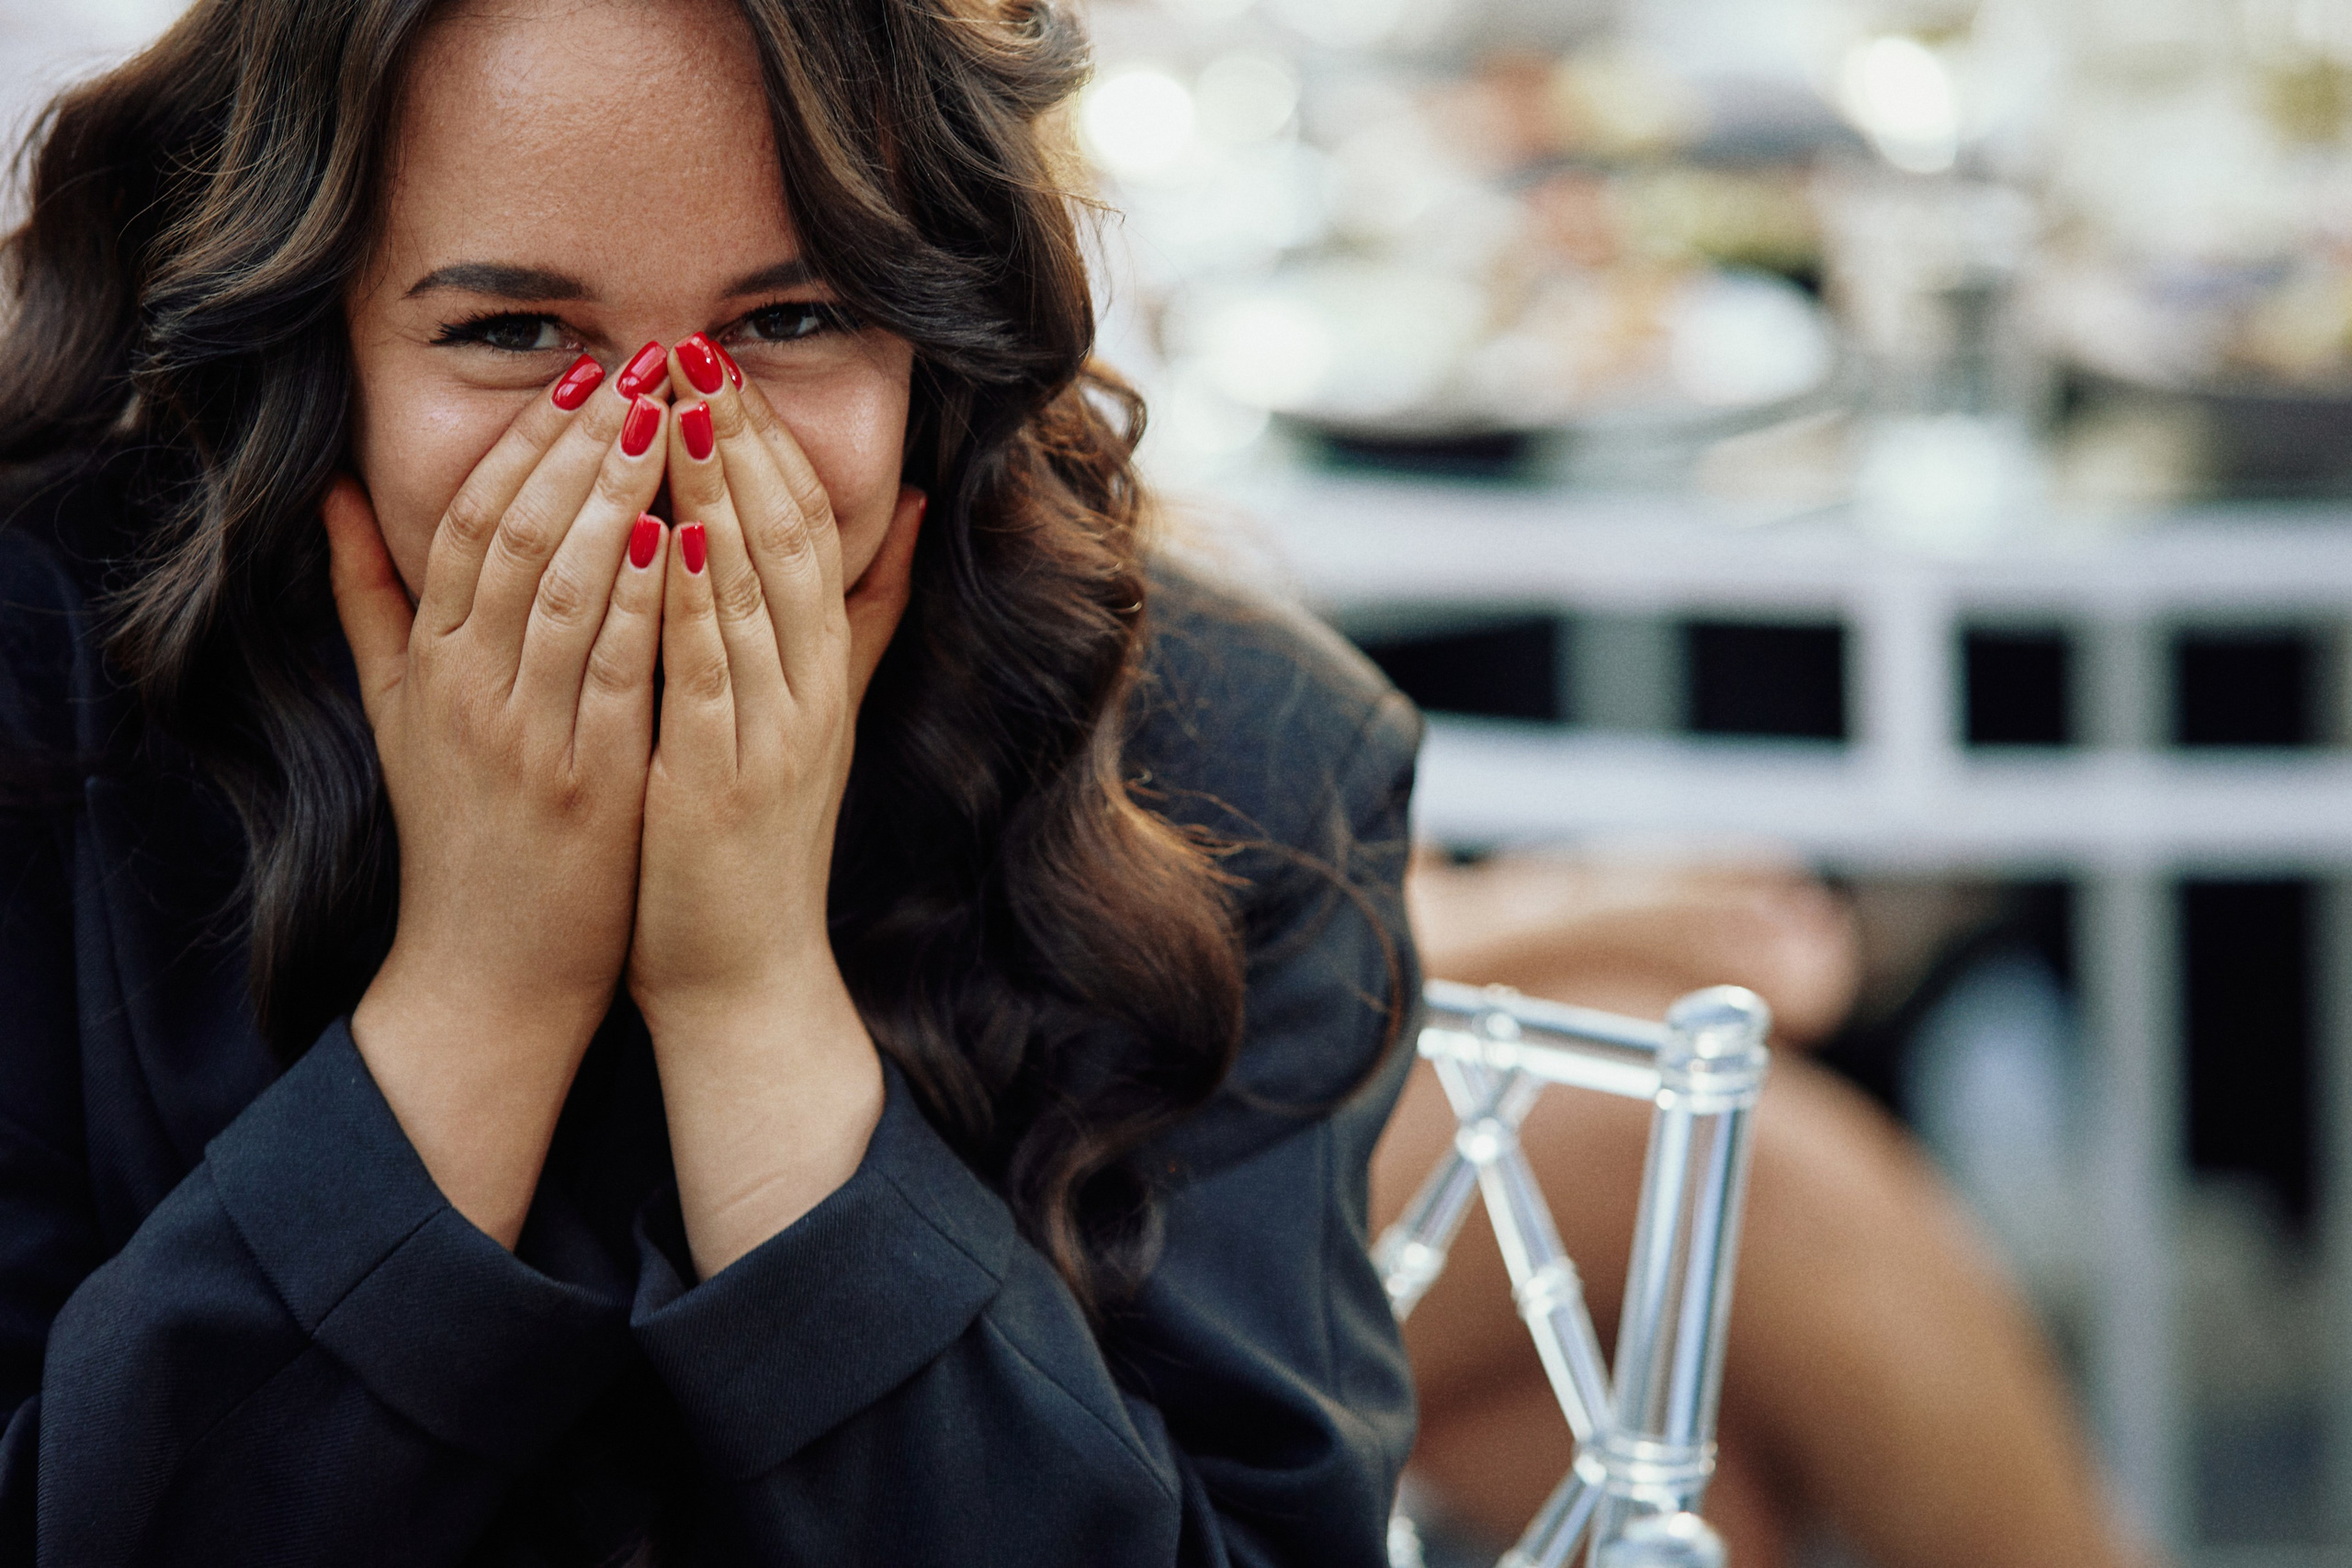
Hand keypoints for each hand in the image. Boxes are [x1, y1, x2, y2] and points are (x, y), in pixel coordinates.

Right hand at [324, 361, 671, 1243]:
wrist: (485, 976)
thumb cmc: (459, 838)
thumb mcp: (396, 716)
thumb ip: (369, 603)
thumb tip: (337, 498)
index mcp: (431, 663)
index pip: (472, 523)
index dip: (528, 443)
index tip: (584, 378)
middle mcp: (467, 688)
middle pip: (518, 536)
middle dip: (582, 445)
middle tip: (643, 368)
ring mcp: (522, 735)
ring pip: (561, 588)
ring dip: (616, 497)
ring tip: (668, 421)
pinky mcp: (581, 784)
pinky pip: (610, 673)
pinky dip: (639, 601)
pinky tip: (675, 537)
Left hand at [626, 339, 923, 1273]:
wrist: (745, 980)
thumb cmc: (752, 852)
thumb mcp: (814, 723)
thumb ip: (854, 626)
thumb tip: (905, 519)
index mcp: (820, 675)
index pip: (812, 530)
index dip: (770, 444)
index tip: (723, 369)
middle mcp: (809, 694)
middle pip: (791, 538)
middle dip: (742, 440)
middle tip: (694, 353)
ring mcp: (777, 736)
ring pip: (756, 589)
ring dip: (715, 491)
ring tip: (673, 407)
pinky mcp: (729, 782)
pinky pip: (713, 671)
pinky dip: (692, 598)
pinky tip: (661, 533)